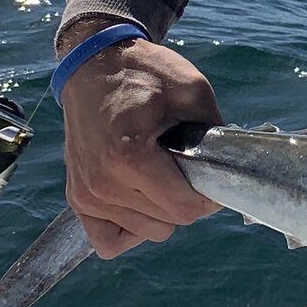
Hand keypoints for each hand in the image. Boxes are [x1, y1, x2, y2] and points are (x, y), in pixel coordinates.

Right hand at [60, 30, 223, 257]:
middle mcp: (102, 184)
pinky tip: (141, 200)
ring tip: (160, 174)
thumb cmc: (145, 74)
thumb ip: (214, 134)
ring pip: (147, 232)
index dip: (208, 196)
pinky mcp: (77, 199)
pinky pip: (109, 241)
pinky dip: (130, 228)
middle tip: (185, 167)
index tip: (210, 174)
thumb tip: (229, 170)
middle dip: (187, 200)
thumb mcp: (193, 90)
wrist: (95, 66)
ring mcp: (86, 195)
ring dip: (162, 211)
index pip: (184, 209)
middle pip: (168, 223)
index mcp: (130, 158)